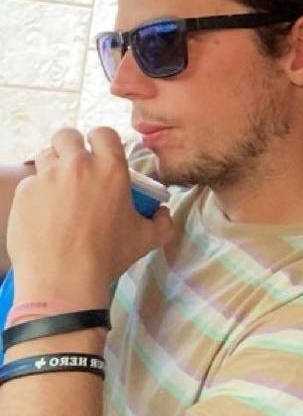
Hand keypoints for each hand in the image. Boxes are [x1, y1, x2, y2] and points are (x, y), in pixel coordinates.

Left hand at [7, 127, 172, 306]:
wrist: (63, 282)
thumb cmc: (107, 258)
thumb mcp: (146, 239)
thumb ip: (164, 222)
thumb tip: (164, 212)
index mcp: (111, 169)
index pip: (103, 133)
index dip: (100, 141)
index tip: (98, 155)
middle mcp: (79, 165)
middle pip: (67, 136)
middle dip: (69, 147)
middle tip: (73, 167)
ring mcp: (48, 177)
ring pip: (45, 157)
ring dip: (52, 168)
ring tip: (56, 189)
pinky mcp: (24, 194)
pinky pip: (29, 183)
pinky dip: (35, 192)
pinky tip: (42, 212)